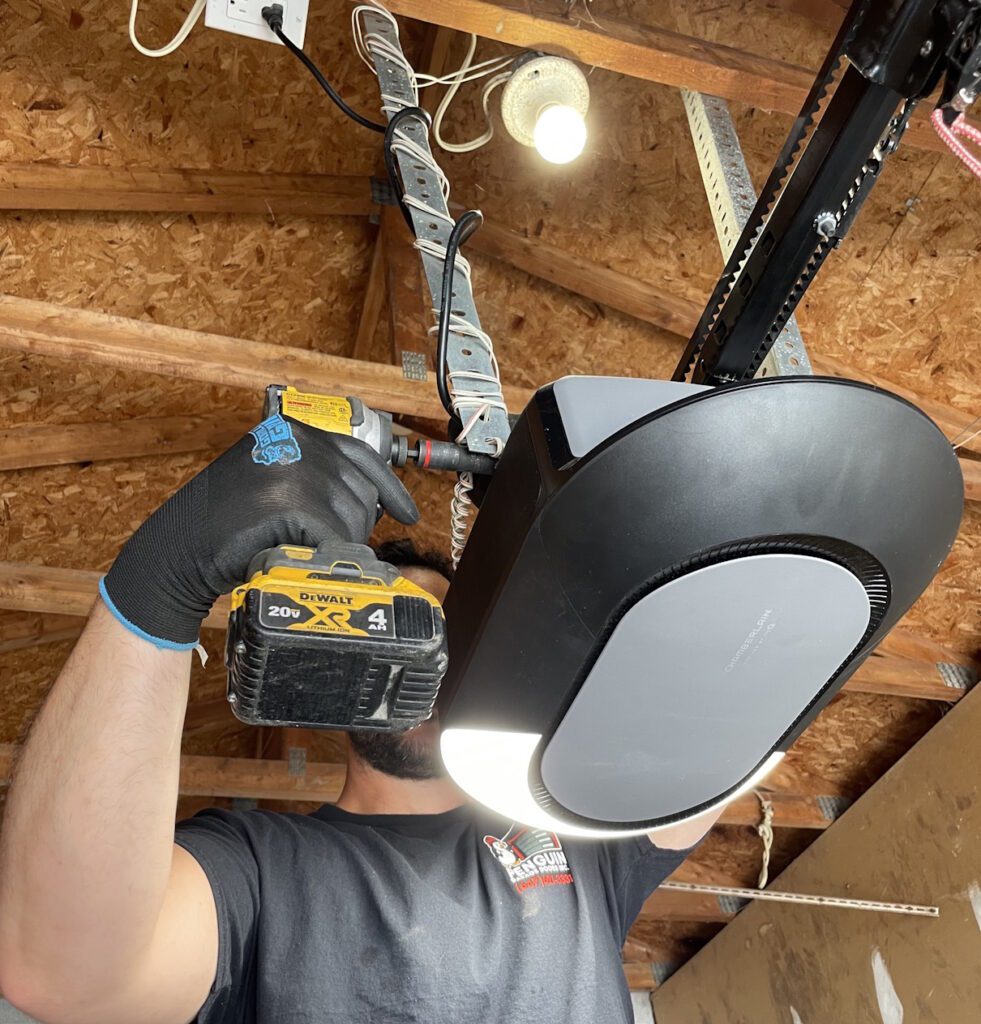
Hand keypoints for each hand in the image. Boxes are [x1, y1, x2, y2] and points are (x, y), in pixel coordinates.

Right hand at [101, 415, 417, 647]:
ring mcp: (294, 472)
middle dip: (356, 524)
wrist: (179, 549)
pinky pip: (334, 538)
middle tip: (333, 546)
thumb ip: (315, 472)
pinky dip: (329, 556)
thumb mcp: (271, 475)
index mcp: (294, 428)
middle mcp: (297, 442)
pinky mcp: (290, 506)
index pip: (361, 456)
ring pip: (352, 517)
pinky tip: (312, 561)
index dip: (390, 489)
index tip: (409, 514)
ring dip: (340, 542)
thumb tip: (373, 495)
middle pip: (360, 491)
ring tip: (309, 551)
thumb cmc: (226, 522)